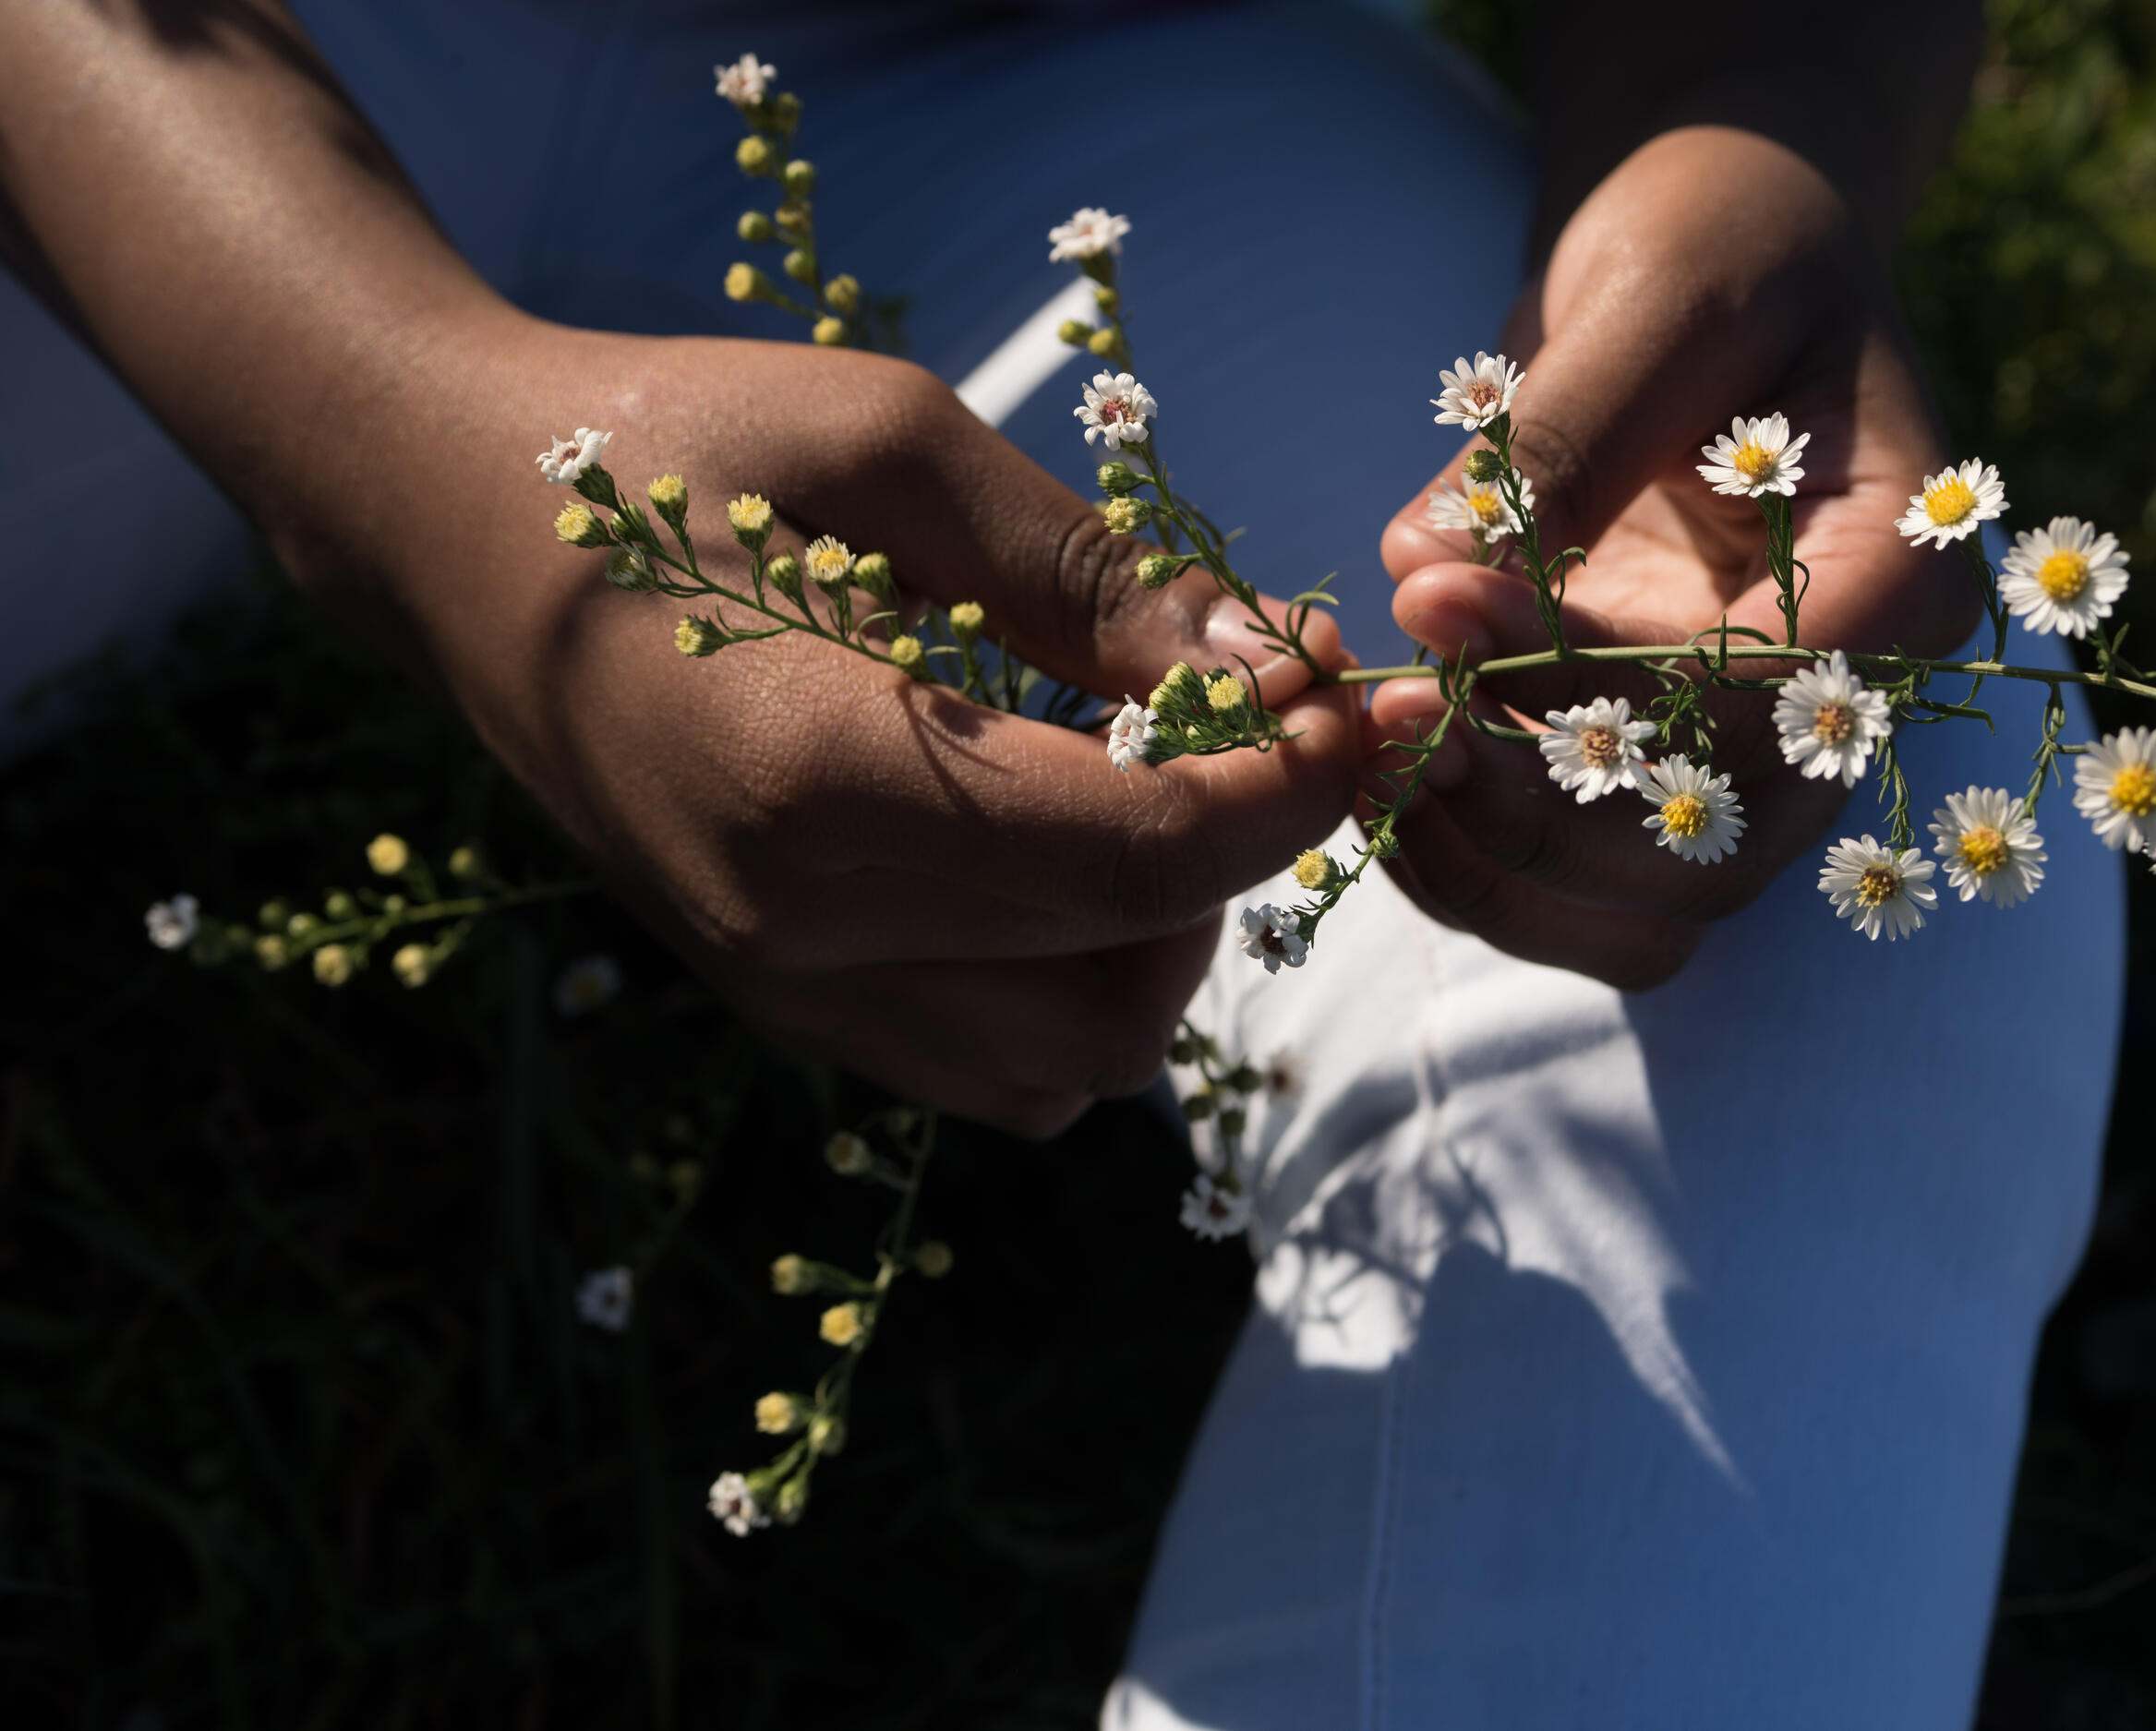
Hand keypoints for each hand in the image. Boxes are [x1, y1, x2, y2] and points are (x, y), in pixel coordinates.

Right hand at [296, 316, 1357, 1132]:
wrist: (449, 527)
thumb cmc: (666, 444)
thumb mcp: (893, 446)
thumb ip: (1092, 575)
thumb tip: (1278, 670)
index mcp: (816, 776)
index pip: (1132, 857)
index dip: (1287, 795)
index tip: (1374, 711)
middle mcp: (794, 927)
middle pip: (1121, 991)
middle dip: (1231, 868)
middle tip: (1236, 734)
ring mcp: (776, 985)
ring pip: (1066, 1070)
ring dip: (1156, 944)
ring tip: (1134, 789)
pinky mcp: (773, 995)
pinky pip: (986, 1065)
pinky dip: (1070, 985)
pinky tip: (1051, 849)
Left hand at [1368, 128, 1981, 987]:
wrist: (1715, 273)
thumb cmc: (1715, 250)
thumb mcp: (1653, 294)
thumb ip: (1559, 438)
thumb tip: (1426, 579)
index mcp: (1896, 580)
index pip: (1751, 708)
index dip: (1586, 685)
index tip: (1442, 607)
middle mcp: (1848, 705)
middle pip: (1701, 856)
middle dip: (1524, 808)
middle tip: (1383, 713)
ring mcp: (1757, 759)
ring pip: (1641, 914)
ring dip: (1488, 865)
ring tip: (1372, 755)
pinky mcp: (1664, 773)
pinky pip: (1581, 891)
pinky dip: (1474, 862)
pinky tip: (1386, 770)